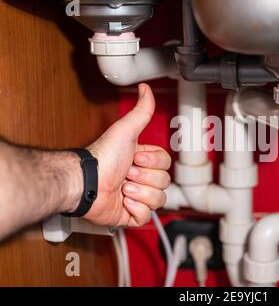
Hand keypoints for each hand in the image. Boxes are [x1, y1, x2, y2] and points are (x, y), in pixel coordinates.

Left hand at [83, 83, 170, 226]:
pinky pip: (146, 216)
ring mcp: (135, 198)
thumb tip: (145, 89)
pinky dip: (134, 209)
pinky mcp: (129, 215)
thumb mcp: (125, 130)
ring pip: (158, 200)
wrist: (86, 183)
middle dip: (144, 177)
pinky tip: (123, 201)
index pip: (166, 164)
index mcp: (142, 161)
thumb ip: (141, 111)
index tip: (135, 158)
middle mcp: (140, 179)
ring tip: (123, 188)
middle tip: (126, 173)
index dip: (153, 162)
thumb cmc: (102, 157)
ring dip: (139, 193)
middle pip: (164, 182)